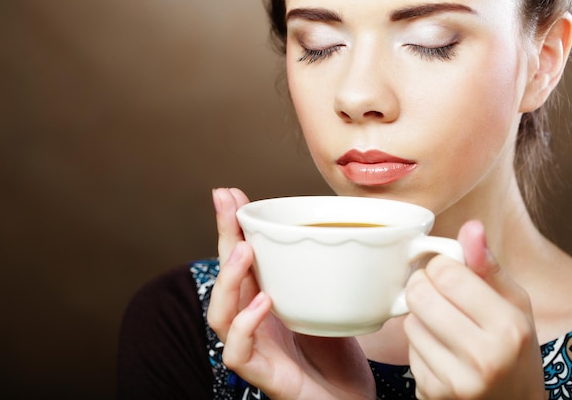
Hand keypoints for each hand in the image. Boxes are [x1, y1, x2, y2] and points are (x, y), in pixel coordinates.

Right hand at [207, 188, 374, 399]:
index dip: (232, 228)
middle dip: (223, 237)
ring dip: (229, 279)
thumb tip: (350, 233)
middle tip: (226, 203)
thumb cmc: (340, 356)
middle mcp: (254, 322)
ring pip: (220, 314)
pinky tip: (263, 302)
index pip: (243, 260)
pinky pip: (237, 353)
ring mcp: (257, 349)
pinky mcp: (265, 376)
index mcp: (266, 301)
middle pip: (226, 278)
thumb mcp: (333, 302)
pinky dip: (244, 326)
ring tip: (244, 251)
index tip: (230, 195)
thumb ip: (330, 273)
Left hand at [403, 220, 544, 399]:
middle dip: (423, 286)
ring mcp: (455, 381)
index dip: (441, 265)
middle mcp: (483, 358)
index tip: (448, 271)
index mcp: (508, 327)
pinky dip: (419, 345)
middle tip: (438, 292)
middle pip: (419, 296)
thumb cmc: (516, 349)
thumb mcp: (515, 304)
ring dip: (420, 317)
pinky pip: (408, 351)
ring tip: (445, 325)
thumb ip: (488, 265)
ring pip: (409, 323)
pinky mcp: (432, 395)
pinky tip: (441, 350)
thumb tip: (471, 227)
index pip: (447, 274)